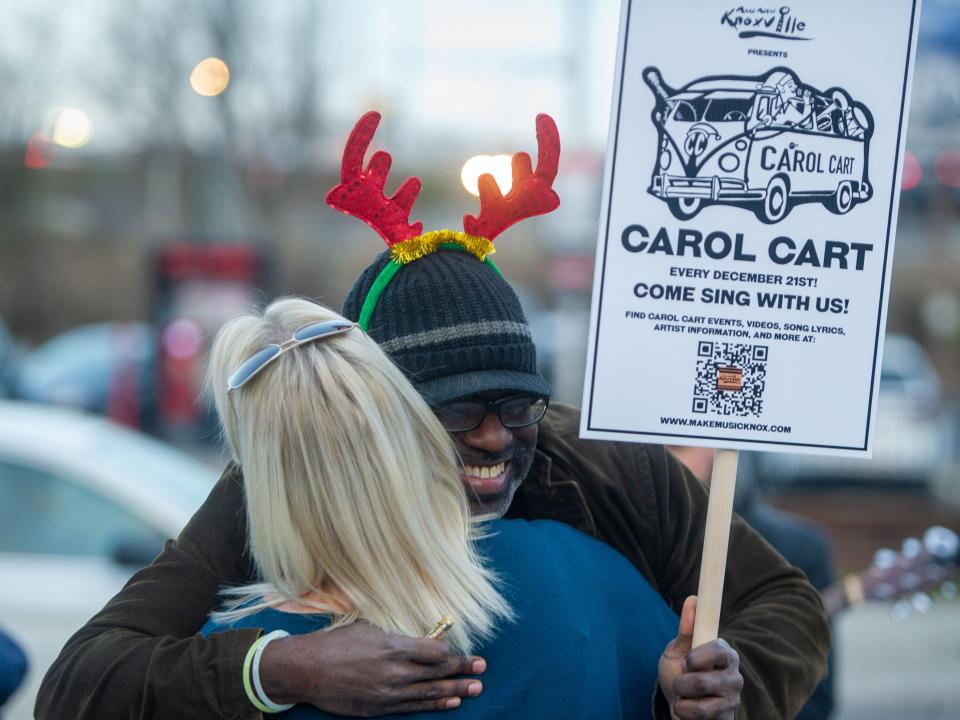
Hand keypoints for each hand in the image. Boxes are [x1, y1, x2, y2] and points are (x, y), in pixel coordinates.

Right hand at [258, 620, 485, 715]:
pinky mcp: (381, 708)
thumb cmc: (339, 642)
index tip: (466, 652)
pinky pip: (414, 707)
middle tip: (482, 668)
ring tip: (475, 688)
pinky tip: (451, 703)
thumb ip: (399, 635)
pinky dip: (435, 705)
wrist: (309, 669)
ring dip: (456, 690)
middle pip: (438, 672)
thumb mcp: (371, 628)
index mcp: (394, 646)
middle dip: (463, 670)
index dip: (454, 653)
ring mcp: (389, 692)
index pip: (435, 652)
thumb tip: (423, 637)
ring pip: (431, 692)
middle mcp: (396, 671)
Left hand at [658, 596, 742, 719]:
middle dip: (681, 683)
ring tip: (681, 696)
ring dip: (681, 699)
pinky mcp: (728, 718)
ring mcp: (732, 699)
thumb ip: (686, 629)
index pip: (719, 650)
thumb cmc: (680, 672)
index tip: (686, 661)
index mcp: (723, 653)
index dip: (700, 657)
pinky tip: (687, 708)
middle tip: (678, 681)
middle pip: (704, 681)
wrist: (680, 704)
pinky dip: (685, 712)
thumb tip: (693, 599)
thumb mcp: (678, 650)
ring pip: (701, 704)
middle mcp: (733, 676)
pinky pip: (701, 717)